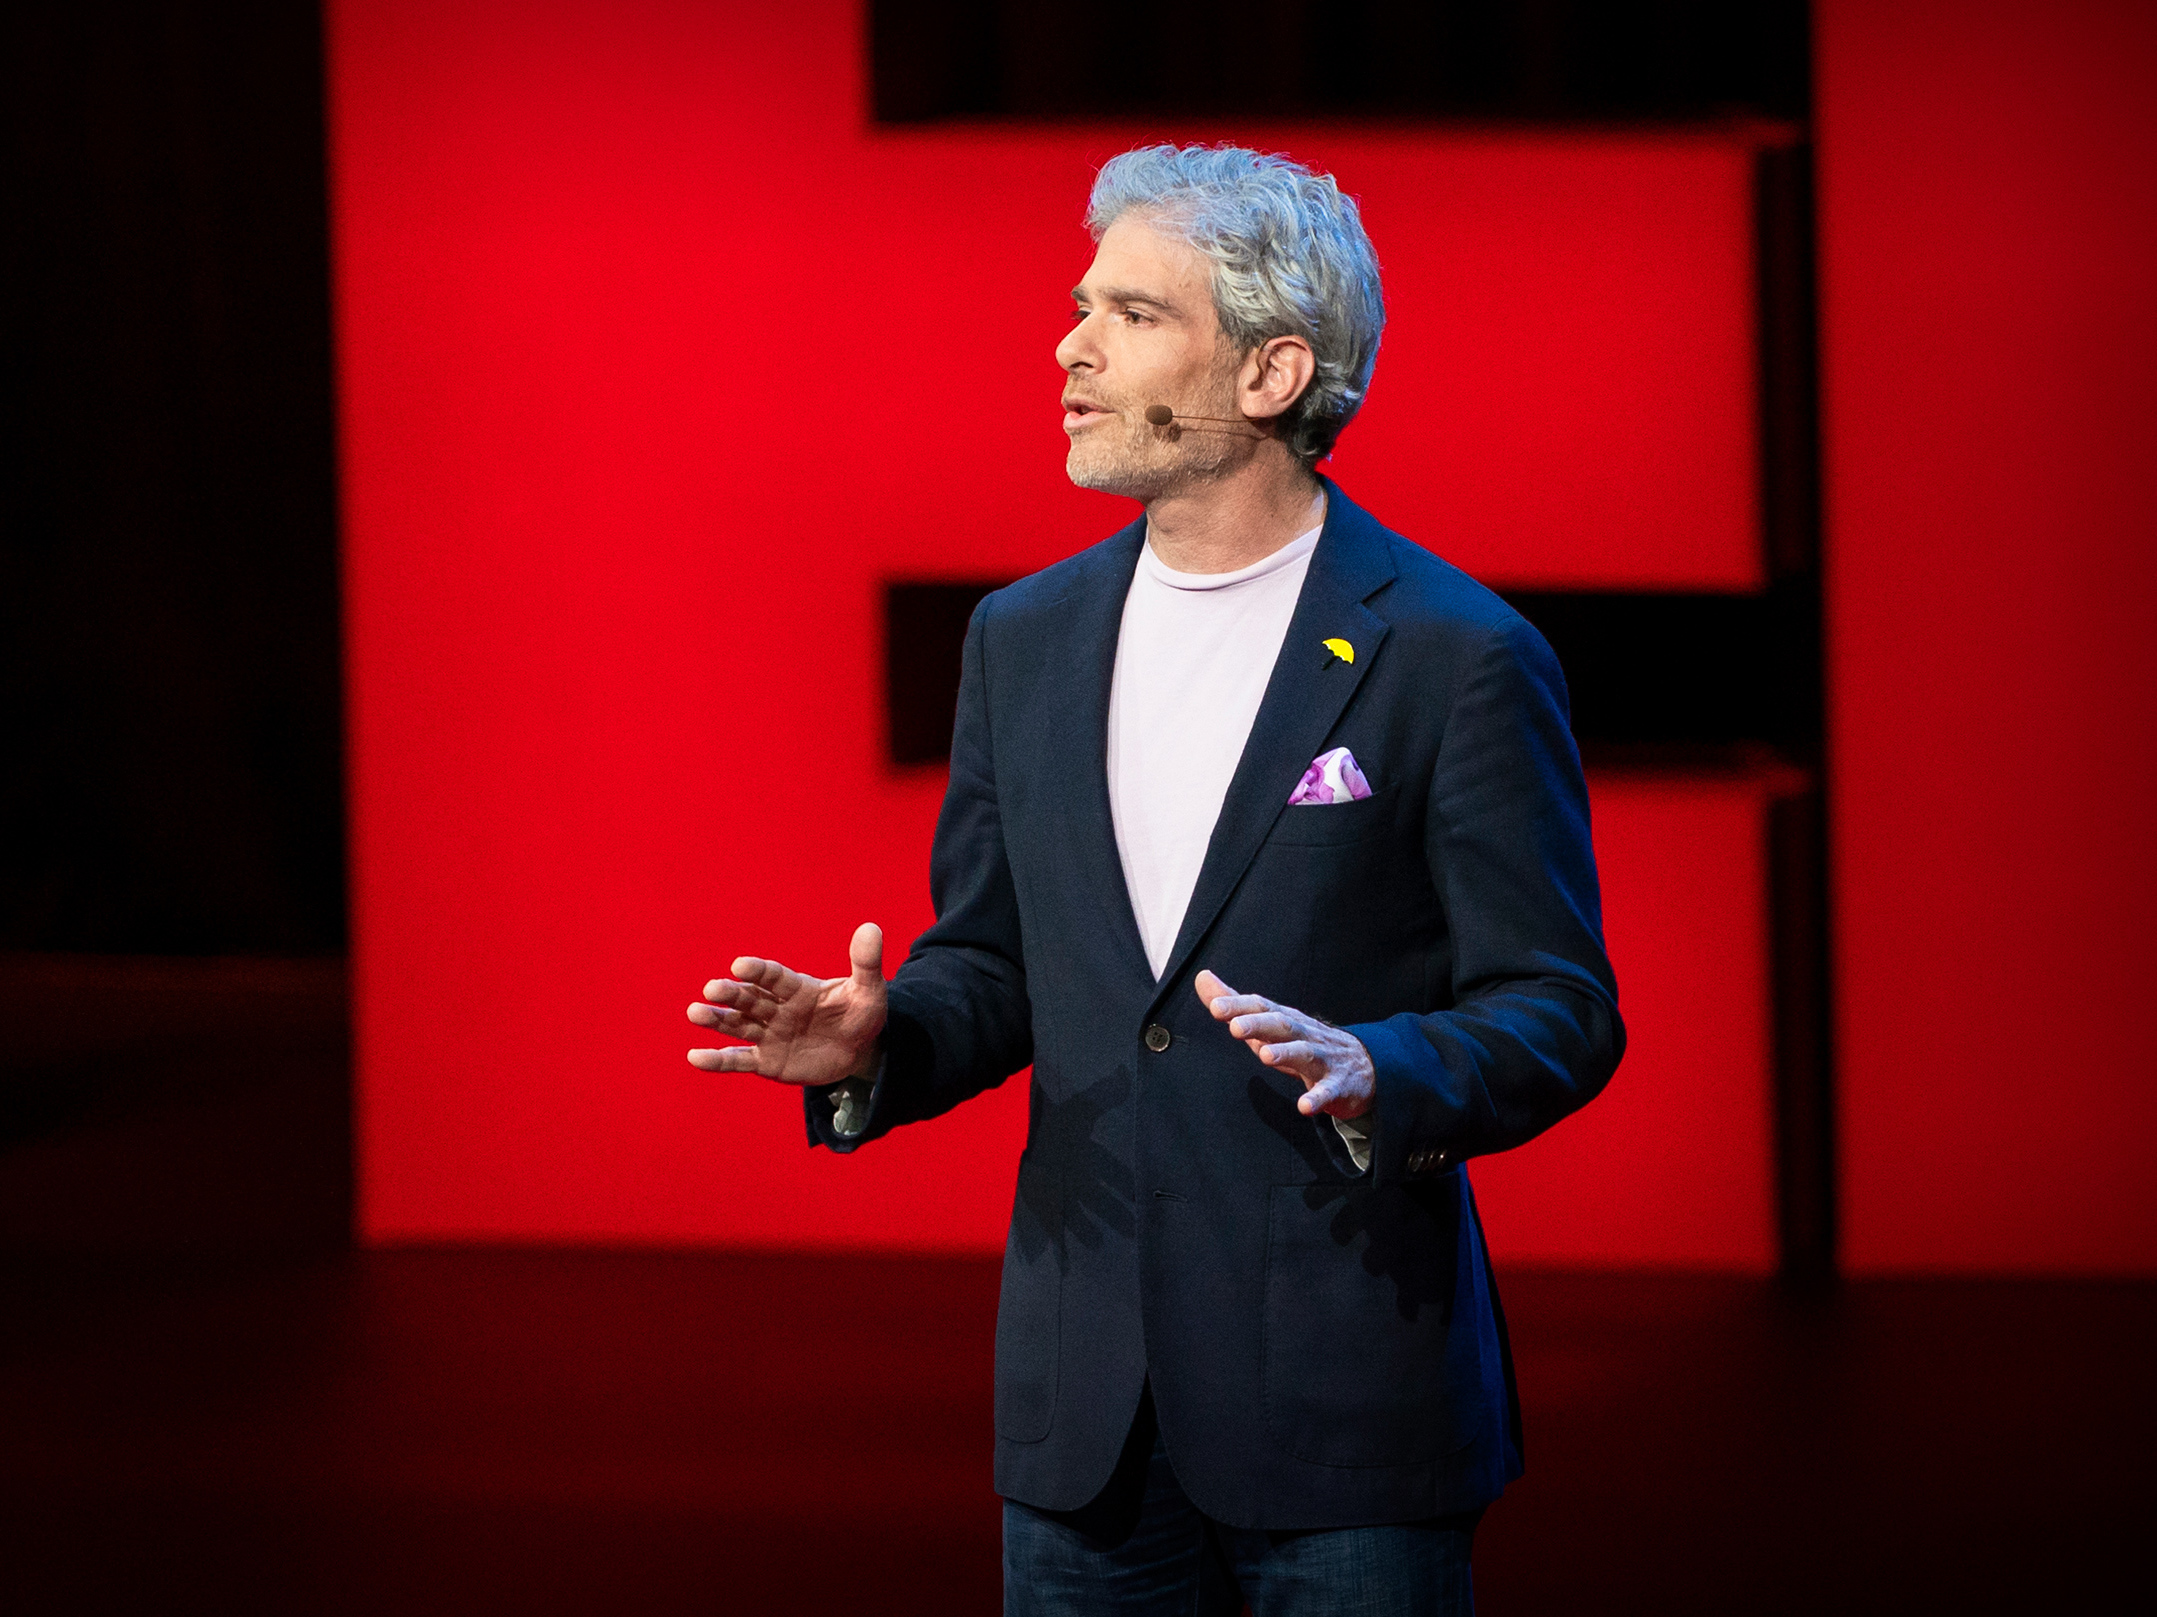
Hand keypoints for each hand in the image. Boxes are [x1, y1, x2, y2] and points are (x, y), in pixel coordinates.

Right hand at [687, 922, 886, 1085]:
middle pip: (749, 999)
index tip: (740, 965)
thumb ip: (866, 963)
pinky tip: (694, 1057)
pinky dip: (717, 1060)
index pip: (775, 977)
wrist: (858, 1050)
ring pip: (737, 1026)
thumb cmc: (860, 1015)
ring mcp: (769, 1035)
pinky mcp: (766, 1061)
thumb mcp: (868, 991)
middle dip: (731, 994)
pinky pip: (738, 1060)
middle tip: (712, 989)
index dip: (758, 971)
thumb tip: (871, 928)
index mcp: (798, 988)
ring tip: (694, 1013)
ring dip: (716, 1020)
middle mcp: (777, 1009)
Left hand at [1195, 968, 1374, 1120]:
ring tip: (1266, 1056)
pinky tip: (1304, 1106)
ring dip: (1286, 1053)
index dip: (1240, 1005)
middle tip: (1235, 1027)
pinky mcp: (1338, 1084)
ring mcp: (1323, 1058)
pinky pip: (1328, 1091)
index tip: (1216, 1006)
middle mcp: (1304, 1034)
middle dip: (1259, 1025)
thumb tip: (1202, 978)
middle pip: (1282, 1025)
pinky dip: (1317, 1097)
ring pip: (1305, 1053)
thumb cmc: (1305, 1042)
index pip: (1262, 1007)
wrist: (1365, 1065)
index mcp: (1285, 1020)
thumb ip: (1235, 1004)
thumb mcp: (1269, 1022)